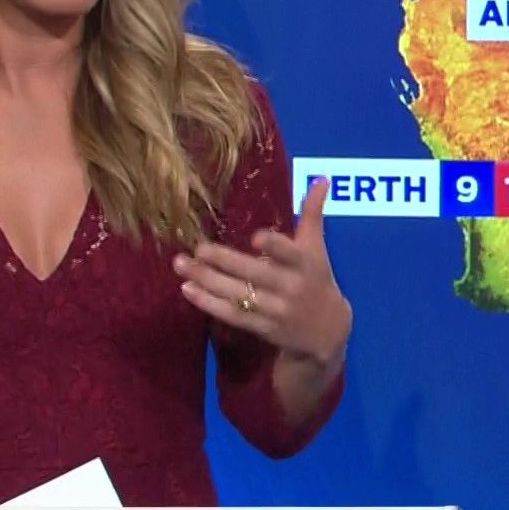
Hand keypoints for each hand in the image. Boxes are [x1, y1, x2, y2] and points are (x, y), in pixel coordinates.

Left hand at [174, 176, 352, 369]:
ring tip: (181, 265)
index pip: (291, 254)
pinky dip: (208, 303)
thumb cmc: (317, 279)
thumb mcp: (317, 248)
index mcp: (306, 264)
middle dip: (226, 261)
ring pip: (239, 295)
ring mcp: (277, 310)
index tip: (257, 237)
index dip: (276, 247)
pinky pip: (233, 315)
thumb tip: (320, 178)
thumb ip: (313, 214)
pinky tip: (188, 289)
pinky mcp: (263, 327)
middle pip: (256, 274)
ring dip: (208, 281)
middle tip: (198, 248)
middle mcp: (291, 287)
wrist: (327, 330)